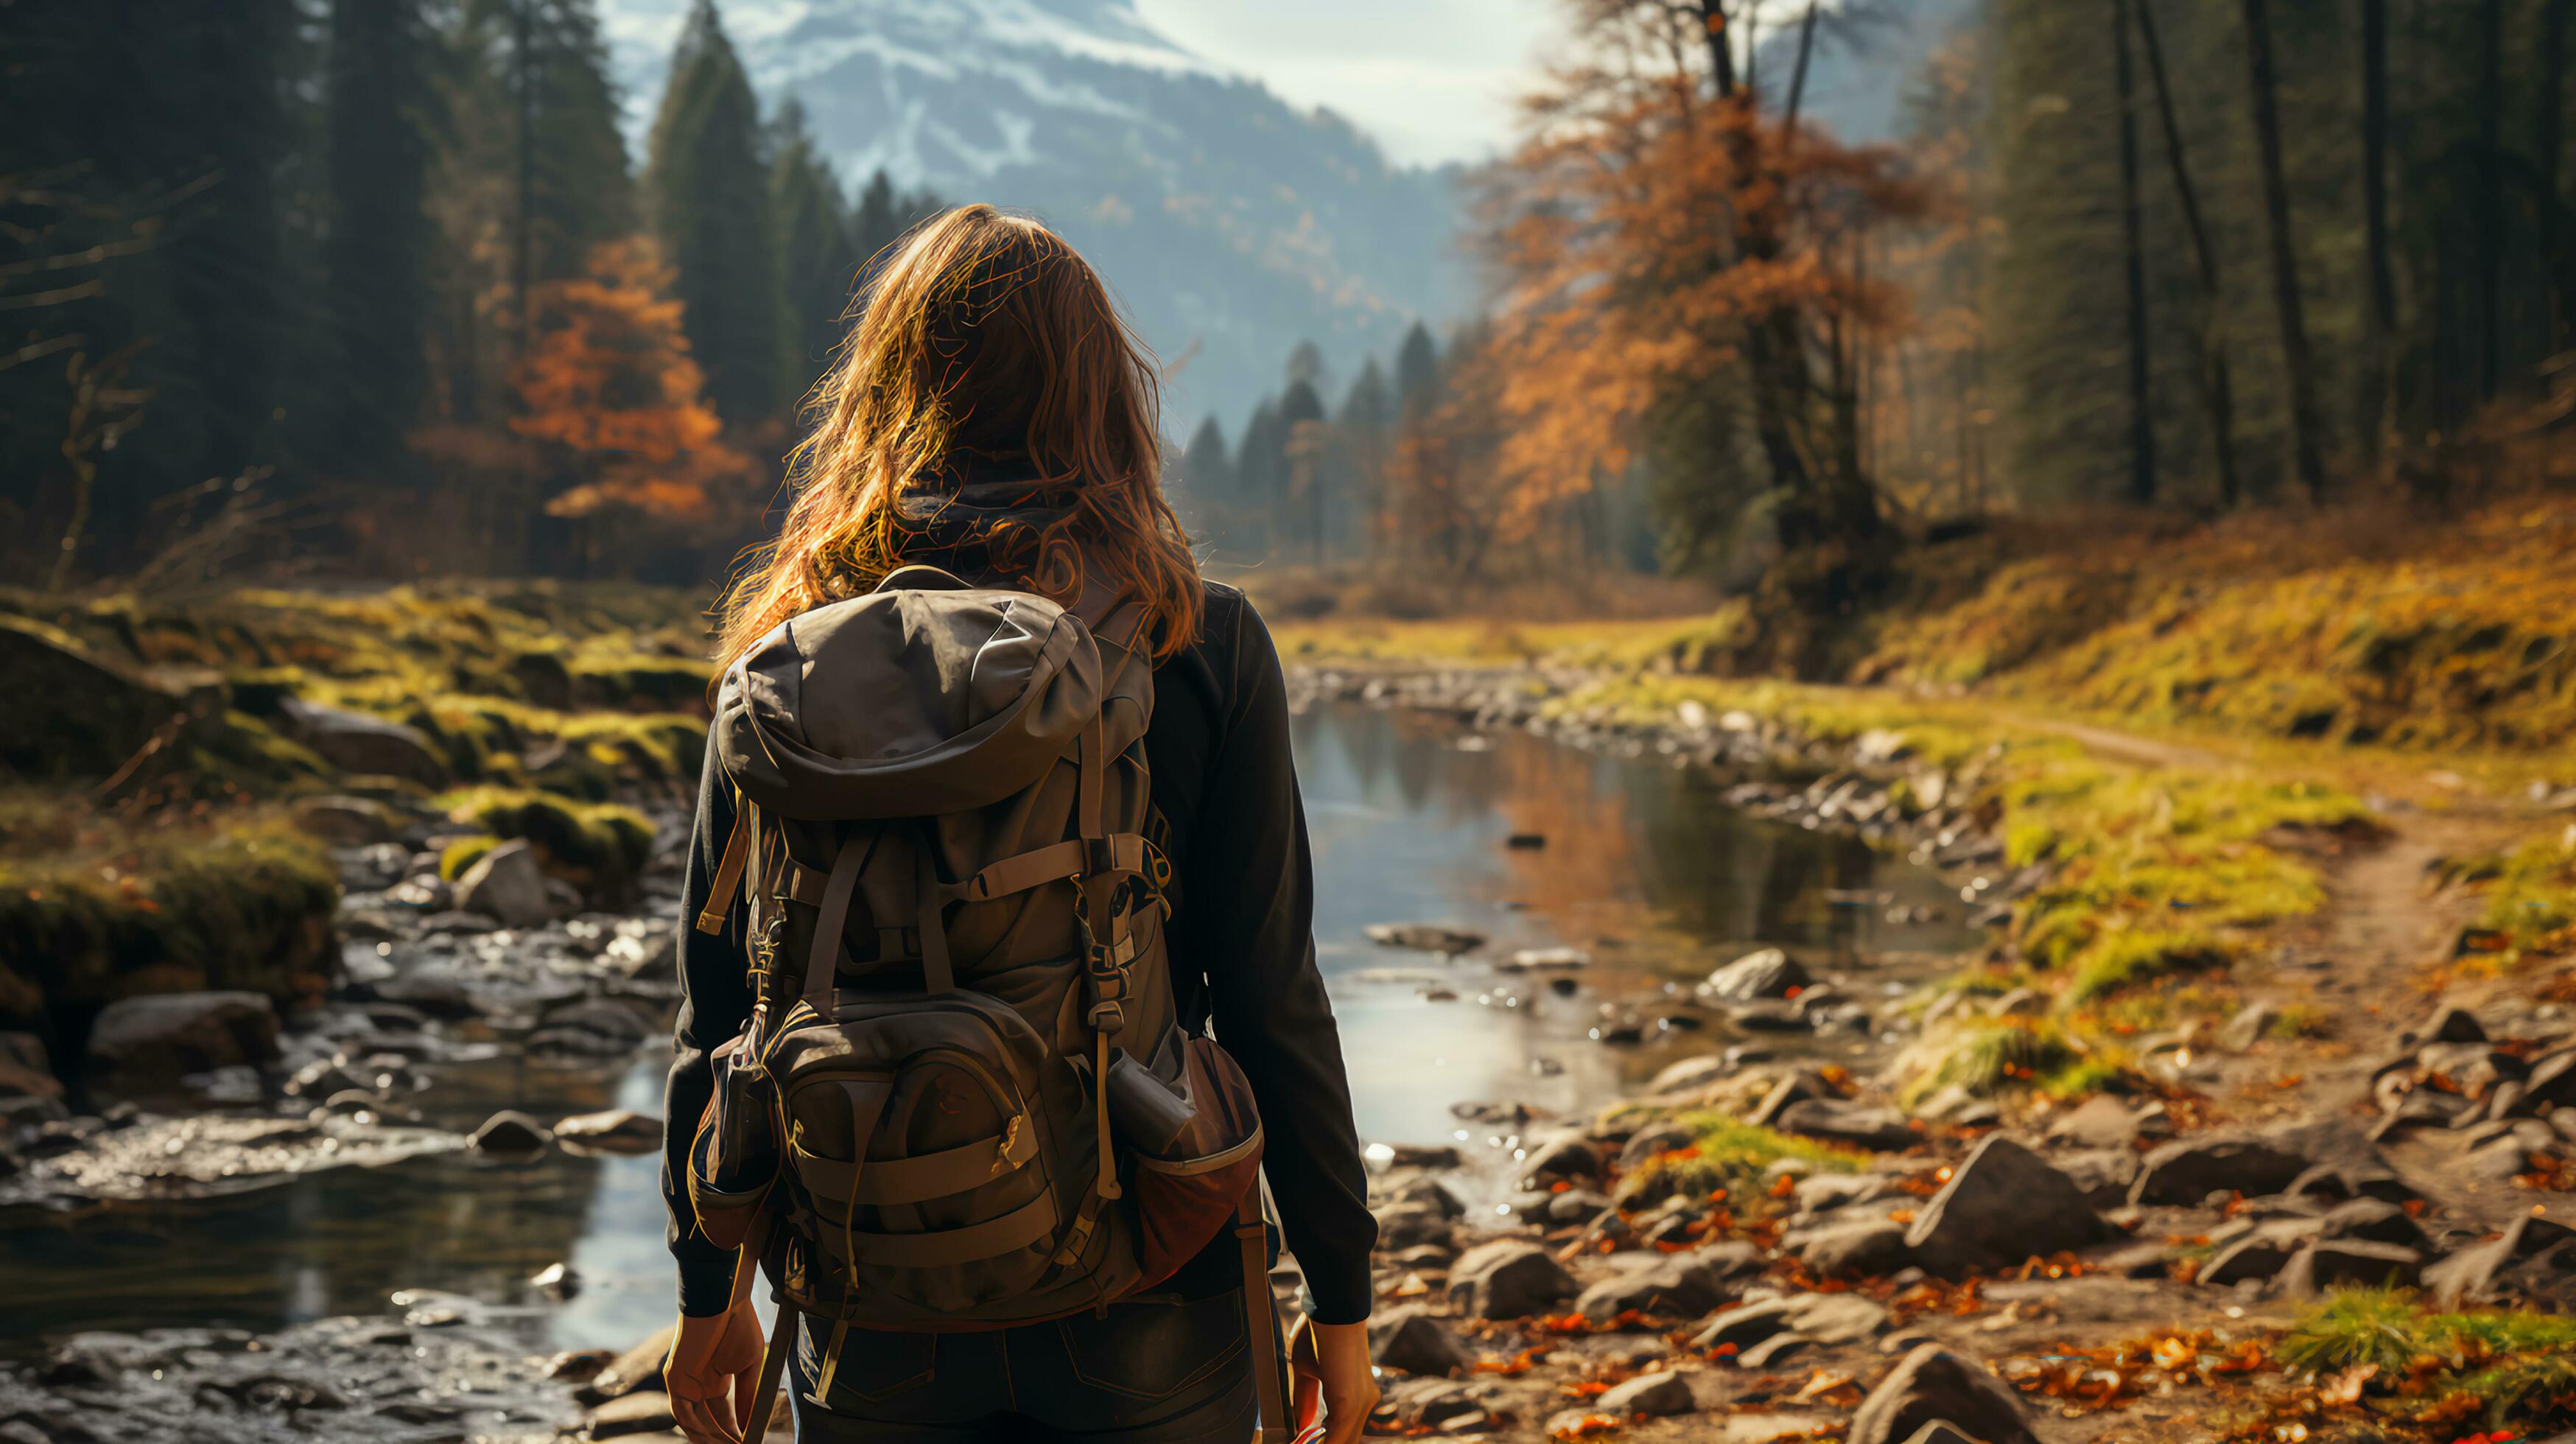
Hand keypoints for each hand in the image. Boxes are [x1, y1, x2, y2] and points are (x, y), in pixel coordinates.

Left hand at [665, 1298, 766, 1443]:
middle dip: (722, 1438)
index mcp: (716, 1378)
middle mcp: (698, 1383)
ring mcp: (685, 1381)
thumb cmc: (738, 1326)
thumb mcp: (750, 1366)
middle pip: (707, 1420)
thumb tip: (751, 1421)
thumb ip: (748, 1395)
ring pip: (693, 1419)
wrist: (722, 1301)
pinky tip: (709, 1437)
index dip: (734, 1429)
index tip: (746, 1440)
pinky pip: (681, 1409)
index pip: (723, 1412)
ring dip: (708, 1436)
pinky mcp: (675, 1378)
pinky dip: (693, 1425)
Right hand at [1302, 1319, 1379, 1443]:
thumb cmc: (1318, 1332)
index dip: (1323, 1442)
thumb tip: (1301, 1425)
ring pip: (1343, 1442)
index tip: (1304, 1442)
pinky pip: (1336, 1440)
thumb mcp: (1307, 1372)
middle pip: (1347, 1441)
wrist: (1330, 1308)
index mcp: (1358, 1395)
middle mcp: (1365, 1401)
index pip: (1344, 1432)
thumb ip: (1306, 1400)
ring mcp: (1361, 1404)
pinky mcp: (1350, 1404)